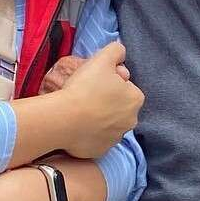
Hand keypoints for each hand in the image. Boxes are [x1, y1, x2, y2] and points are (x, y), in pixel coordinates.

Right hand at [54, 41, 143, 157]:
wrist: (64, 118)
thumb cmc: (85, 86)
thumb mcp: (102, 58)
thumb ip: (116, 50)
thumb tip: (120, 51)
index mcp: (135, 99)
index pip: (126, 87)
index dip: (111, 82)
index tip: (96, 81)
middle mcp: (131, 121)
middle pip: (119, 106)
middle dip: (107, 101)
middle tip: (86, 94)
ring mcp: (116, 138)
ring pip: (108, 124)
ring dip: (98, 117)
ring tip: (80, 110)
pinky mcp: (101, 150)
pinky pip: (96, 139)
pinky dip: (89, 133)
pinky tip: (77, 125)